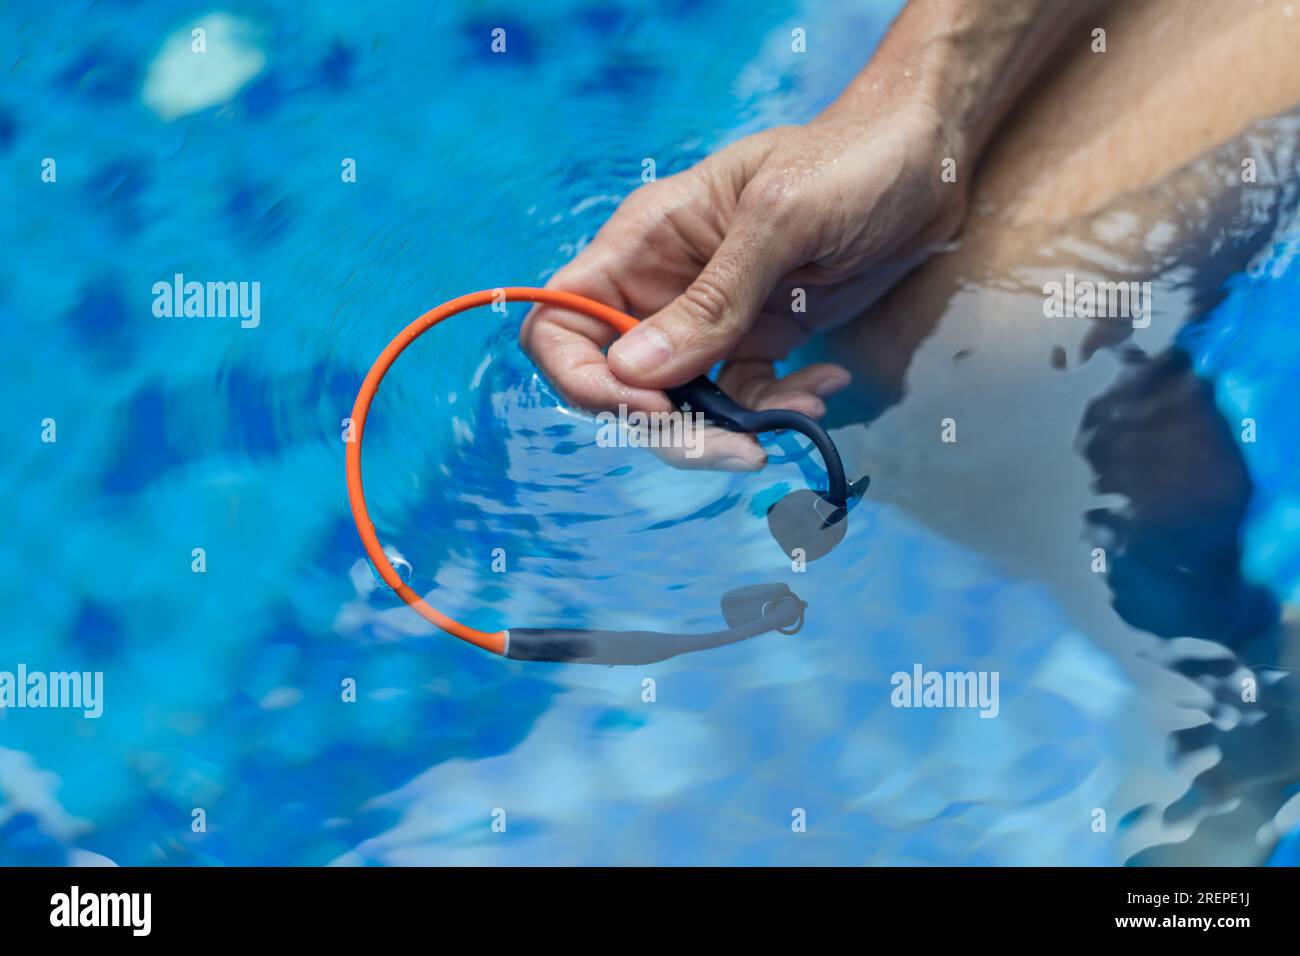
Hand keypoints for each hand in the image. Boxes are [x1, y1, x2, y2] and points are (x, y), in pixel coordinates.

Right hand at [521, 96, 968, 469]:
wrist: (925, 164)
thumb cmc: (850, 162)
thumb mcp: (781, 219)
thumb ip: (711, 299)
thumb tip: (634, 374)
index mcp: (642, 244)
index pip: (561, 323)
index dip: (583, 379)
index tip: (649, 406)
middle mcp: (662, 287)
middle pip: (619, 384)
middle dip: (669, 428)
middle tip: (739, 449)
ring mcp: (708, 320)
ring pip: (679, 406)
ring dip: (727, 432)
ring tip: (798, 414)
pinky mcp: (755, 342)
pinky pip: (742, 399)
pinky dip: (778, 409)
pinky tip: (825, 384)